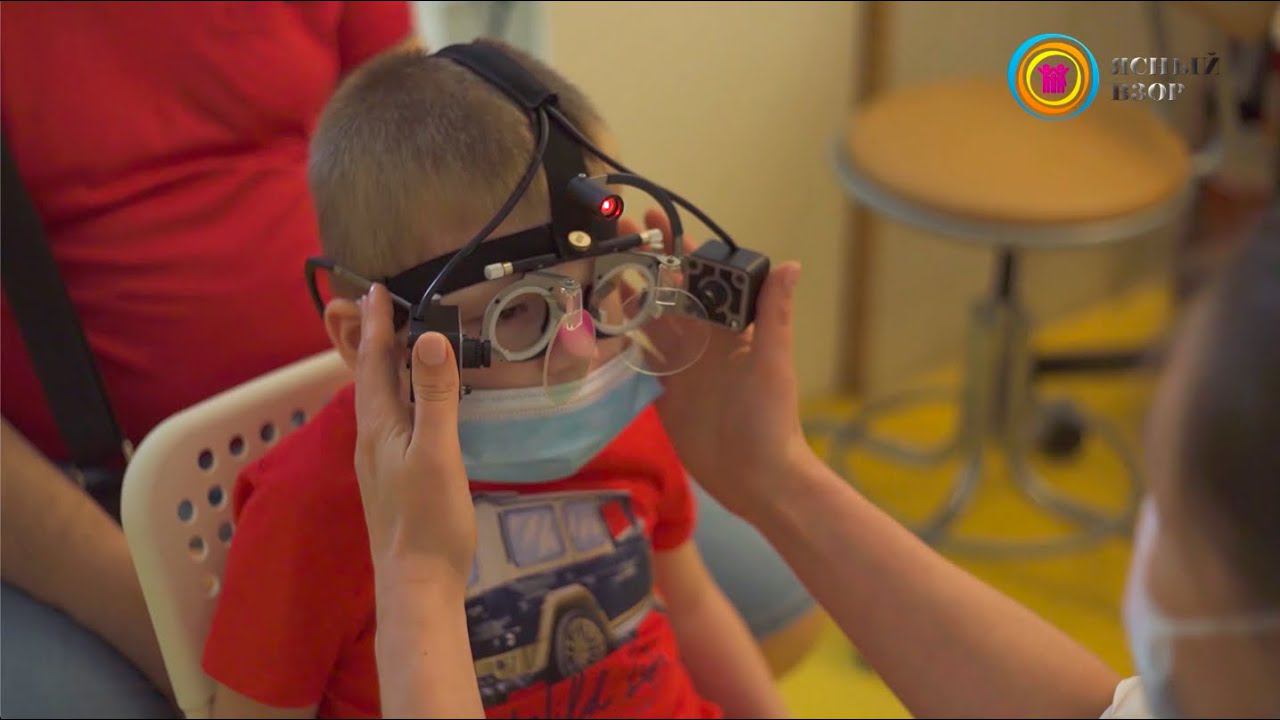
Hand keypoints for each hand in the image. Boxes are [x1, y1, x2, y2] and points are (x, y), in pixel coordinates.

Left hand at [353, 284, 475, 587]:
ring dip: (380, 364)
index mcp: (379, 425)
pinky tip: (408, 402)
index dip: (378, 324)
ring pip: (376, 398)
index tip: (377, 288)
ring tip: (390, 341)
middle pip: (367, 376)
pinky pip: (388, 417)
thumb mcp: (438, 453)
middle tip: (373, 304)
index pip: (375, 361)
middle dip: (370, 337)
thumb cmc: (429, 520)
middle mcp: (372, 437)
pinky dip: (394, 392)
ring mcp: (379, 459)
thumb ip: (435, 396)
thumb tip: (430, 337)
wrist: (416, 584)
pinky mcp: (392, 476)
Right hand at [619, 211, 809, 520]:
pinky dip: (618, 343)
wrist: (757, 478)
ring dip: (625, 295)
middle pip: (667, 292)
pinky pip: (637, 361)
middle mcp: (701, 341)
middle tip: (613, 230)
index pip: (701, 277)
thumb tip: (790, 264)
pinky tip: (593, 326)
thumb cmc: (770, 420)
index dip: (679, 248)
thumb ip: (774, 314)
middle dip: (643, 261)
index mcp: (728, 328)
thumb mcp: (772, 363)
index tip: (656, 219)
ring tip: (596, 268)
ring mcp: (680, 367)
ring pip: (647, 322)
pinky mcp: (663, 394)